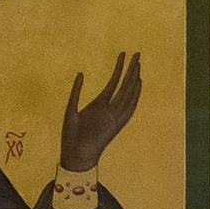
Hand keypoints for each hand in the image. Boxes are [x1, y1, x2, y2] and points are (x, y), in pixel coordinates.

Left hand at [59, 55, 141, 173]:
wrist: (75, 155)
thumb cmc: (71, 136)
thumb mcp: (71, 109)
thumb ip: (76, 91)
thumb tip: (81, 73)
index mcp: (99, 104)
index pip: (113, 83)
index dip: (118, 69)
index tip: (122, 55)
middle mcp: (109, 108)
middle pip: (123, 85)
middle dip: (130, 69)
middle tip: (137, 53)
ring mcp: (114, 116)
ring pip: (127, 93)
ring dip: (134, 78)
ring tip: (138, 63)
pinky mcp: (116, 124)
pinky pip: (128, 107)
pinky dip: (134, 96)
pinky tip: (138, 82)